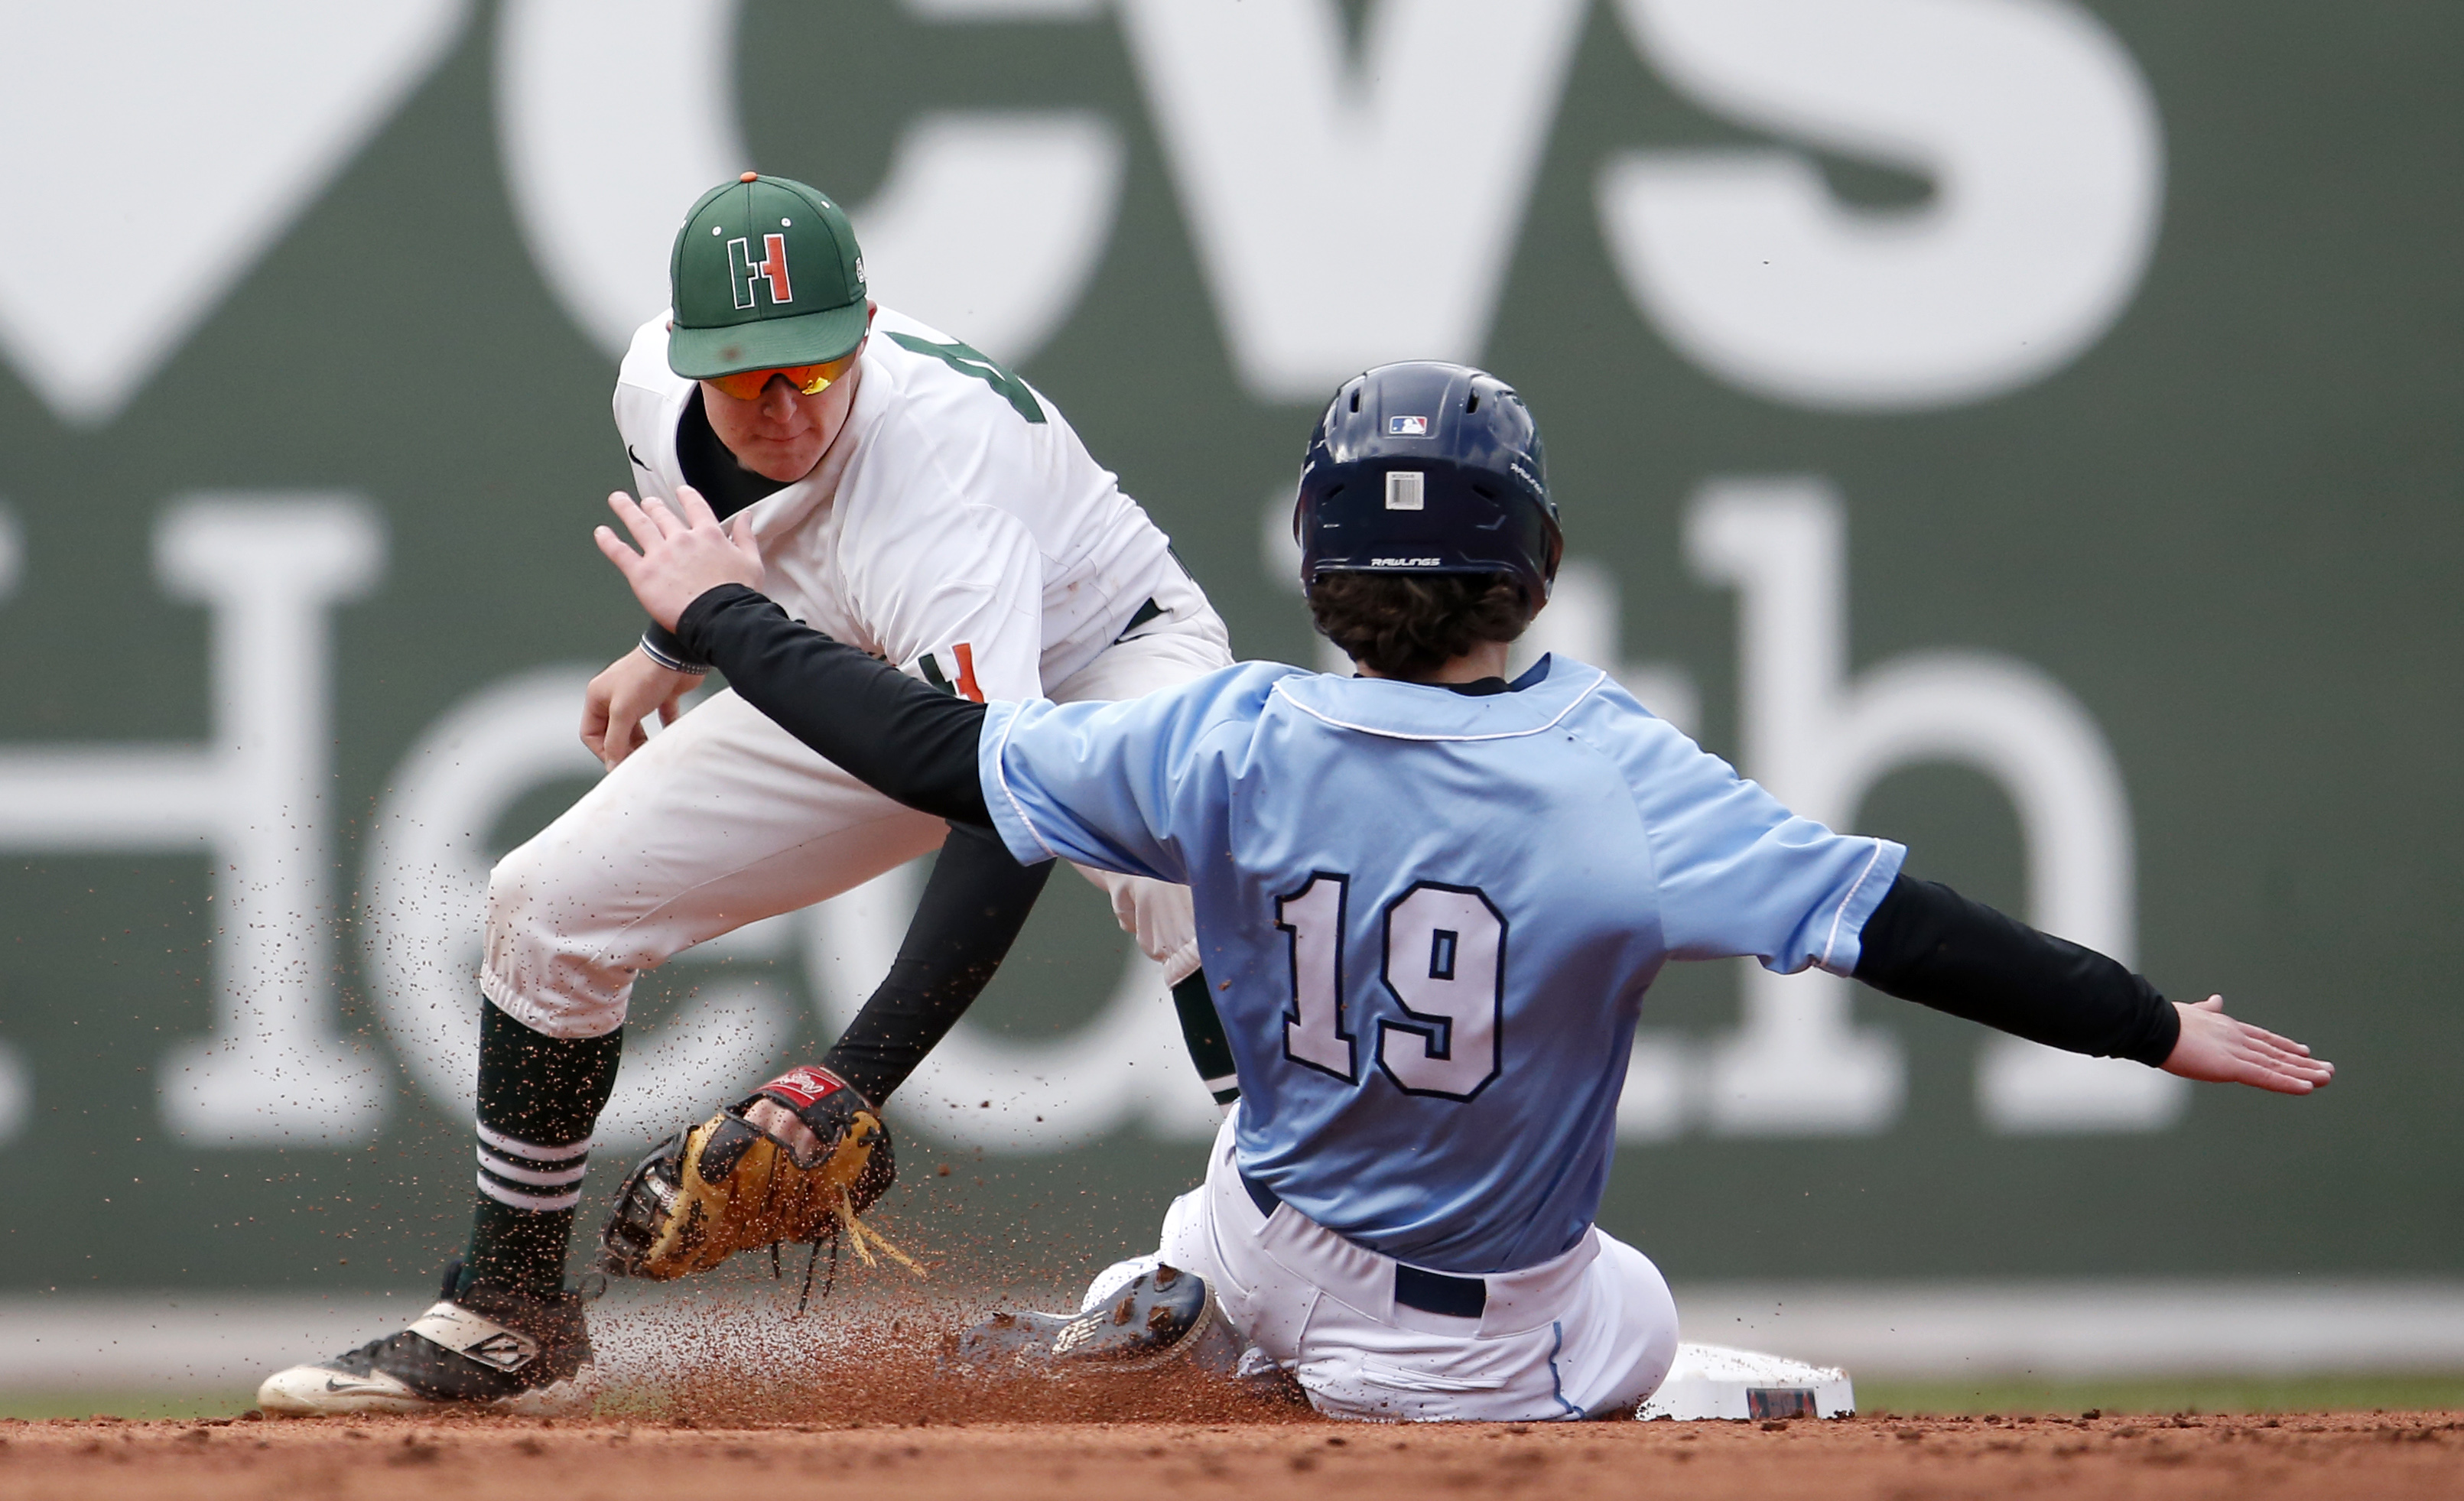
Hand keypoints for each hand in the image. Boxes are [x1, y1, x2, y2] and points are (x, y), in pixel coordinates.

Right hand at [580, 649, 703, 769]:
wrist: (679, 653)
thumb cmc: (646, 676)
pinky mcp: (662, 693)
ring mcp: (639, 694)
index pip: (590, 732)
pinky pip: (661, 716)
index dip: (602, 750)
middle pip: (613, 731)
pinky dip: (665, 728)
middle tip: (637, 762)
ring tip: (651, 754)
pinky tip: (671, 737)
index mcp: (599, 696)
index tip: (619, 764)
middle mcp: (616, 695)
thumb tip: (612, 766)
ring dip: (642, 741)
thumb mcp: (623, 711)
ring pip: (636, 726)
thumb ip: (616, 740)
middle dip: (624, 747)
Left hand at [594, 485, 764, 630]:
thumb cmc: (739, 596)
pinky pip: (621, 552)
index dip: (687, 497)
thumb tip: (747, 517)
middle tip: (646, 501)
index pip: (696, 508)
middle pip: (663, 515)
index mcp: (708, 536)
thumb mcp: (752, 562)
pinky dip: (609, 541)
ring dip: (626, 509)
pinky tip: (601, 532)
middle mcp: (682, 539)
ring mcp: (660, 555)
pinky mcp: (643, 574)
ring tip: (617, 500)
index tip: (681, 492)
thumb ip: (746, 537)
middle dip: (652, 505)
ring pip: (639, 525)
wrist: (721, 618)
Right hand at [2162, 995, 2333, 1094]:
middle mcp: (2237, 1038)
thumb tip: (2215, 999)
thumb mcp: (2190, 1014)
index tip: (2303, 1051)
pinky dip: (2288, 1083)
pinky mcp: (2230, 1066)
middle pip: (2277, 1052)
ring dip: (2304, 1072)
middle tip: (2327, 1069)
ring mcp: (2236, 1051)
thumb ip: (2205, 1010)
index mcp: (2226, 1027)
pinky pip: (2265, 1077)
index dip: (2284, 1045)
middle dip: (2303, 1063)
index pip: (2263, 1038)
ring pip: (2277, 1065)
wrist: (2151, 1024)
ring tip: (2327, 1077)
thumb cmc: (2163, 1020)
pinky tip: (2308, 1087)